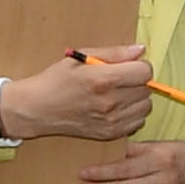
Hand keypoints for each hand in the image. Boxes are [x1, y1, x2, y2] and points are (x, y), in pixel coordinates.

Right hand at [0, 46, 154, 142]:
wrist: (37, 109)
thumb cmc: (57, 80)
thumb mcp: (80, 58)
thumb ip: (114, 53)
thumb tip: (141, 50)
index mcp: (102, 79)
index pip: (145, 72)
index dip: (138, 66)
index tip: (128, 67)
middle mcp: (110, 102)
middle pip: (146, 88)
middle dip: (136, 81)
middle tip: (117, 80)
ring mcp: (112, 120)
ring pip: (146, 105)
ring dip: (136, 98)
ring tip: (116, 94)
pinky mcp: (112, 133)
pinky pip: (139, 121)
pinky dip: (131, 113)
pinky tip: (115, 108)